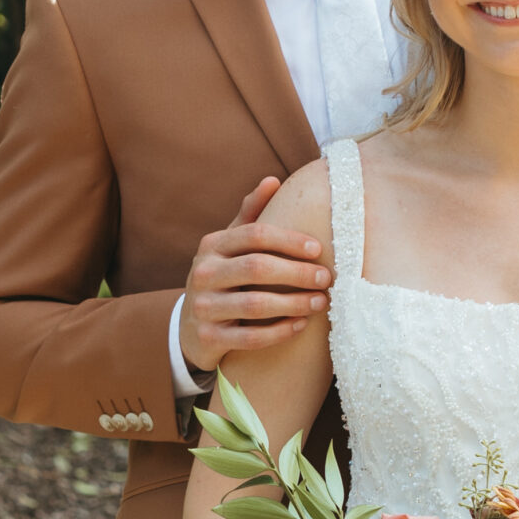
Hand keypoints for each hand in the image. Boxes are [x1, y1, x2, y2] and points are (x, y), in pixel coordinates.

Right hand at [179, 177, 330, 374]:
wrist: (191, 327)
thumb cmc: (223, 277)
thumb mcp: (229, 246)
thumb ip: (250, 215)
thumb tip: (273, 180)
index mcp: (212, 245)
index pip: (254, 235)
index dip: (289, 240)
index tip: (318, 250)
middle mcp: (203, 273)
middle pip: (256, 268)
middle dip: (297, 273)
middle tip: (326, 278)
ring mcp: (203, 307)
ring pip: (254, 305)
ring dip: (294, 303)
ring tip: (321, 302)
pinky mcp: (208, 338)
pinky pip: (250, 337)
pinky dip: (280, 332)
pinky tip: (302, 326)